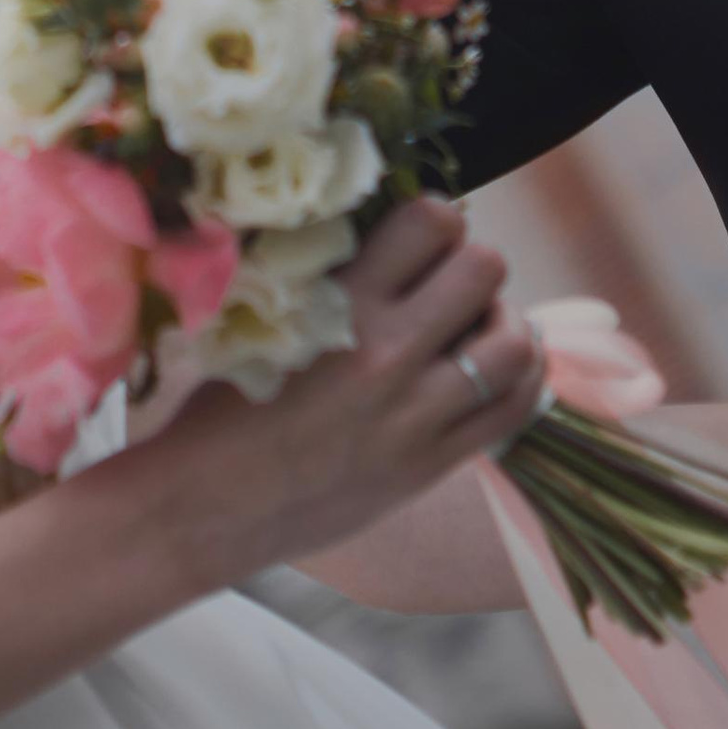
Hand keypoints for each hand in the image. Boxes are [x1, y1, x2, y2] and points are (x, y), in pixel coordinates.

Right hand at [145, 200, 542, 583]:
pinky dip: (523, 379)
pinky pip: (514, 409)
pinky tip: (500, 372)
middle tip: (452, 284)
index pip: (430, 220)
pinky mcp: (430, 466)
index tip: (424, 240)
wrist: (204, 508)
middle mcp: (386, 352)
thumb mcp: (270, 321)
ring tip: (480, 328)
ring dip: (504, 321)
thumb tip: (396, 240)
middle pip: (484, 267)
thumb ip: (335, 283)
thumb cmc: (222, 408)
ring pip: (514, 341)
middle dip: (473, 264)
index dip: (437, 220)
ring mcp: (415, 415)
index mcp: (340, 303)